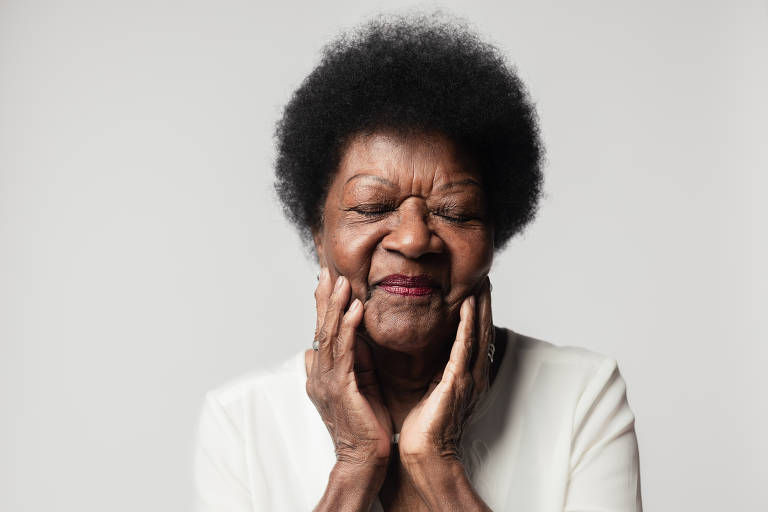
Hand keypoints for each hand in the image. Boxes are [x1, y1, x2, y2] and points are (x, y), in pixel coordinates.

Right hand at [306, 269, 392, 470]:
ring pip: (329, 335)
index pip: (323, 332)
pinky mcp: (341, 388)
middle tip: (327, 270)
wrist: (365, 460)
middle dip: (324, 297)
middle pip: (321, 328)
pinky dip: (349, 328)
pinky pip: (344, 352)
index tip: (328, 279)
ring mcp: (327, 381)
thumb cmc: (366, 426)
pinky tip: (354, 309)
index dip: (324, 305)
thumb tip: (355, 339)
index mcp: (323, 373)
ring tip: (340, 281)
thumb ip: (355, 362)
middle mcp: (319, 374)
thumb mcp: (361, 386)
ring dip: (335, 306)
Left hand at [398, 276, 493, 465]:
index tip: (477, 287)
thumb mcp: (432, 392)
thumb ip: (437, 371)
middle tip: (485, 276)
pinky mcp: (456, 383)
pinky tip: (468, 307)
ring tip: (481, 282)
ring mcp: (467, 379)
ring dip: (480, 307)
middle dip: (485, 303)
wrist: (422, 456)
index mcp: (466, 376)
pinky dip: (467, 326)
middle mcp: (472, 375)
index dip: (478, 312)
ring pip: (477, 334)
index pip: (474, 337)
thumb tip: (430, 353)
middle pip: (482, 331)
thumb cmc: (423, 428)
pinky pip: (463, 348)